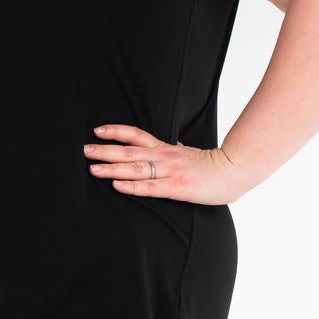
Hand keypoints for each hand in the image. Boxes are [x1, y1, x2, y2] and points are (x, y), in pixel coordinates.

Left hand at [83, 124, 243, 205]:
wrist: (235, 171)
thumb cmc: (214, 166)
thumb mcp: (192, 154)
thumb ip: (179, 151)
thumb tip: (175, 146)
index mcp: (166, 149)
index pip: (137, 135)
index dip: (116, 131)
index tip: (97, 130)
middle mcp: (164, 157)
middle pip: (129, 150)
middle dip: (105, 150)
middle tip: (84, 150)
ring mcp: (170, 172)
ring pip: (136, 168)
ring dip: (112, 168)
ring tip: (92, 168)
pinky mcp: (177, 188)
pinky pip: (150, 187)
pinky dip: (132, 186)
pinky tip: (116, 185)